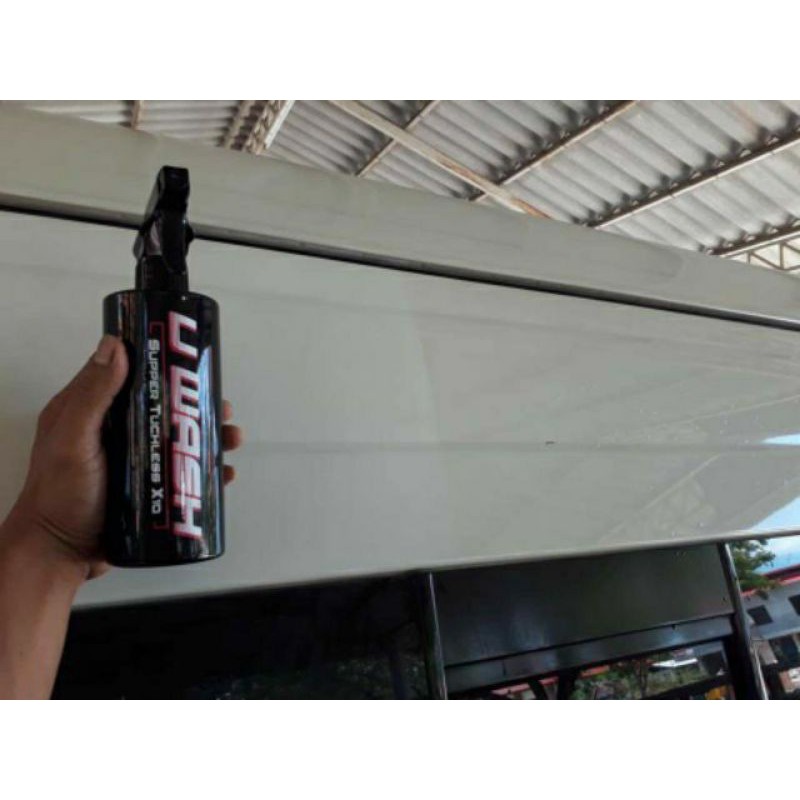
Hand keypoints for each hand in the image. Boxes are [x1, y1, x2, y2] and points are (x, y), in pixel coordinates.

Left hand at [7, 334, 242, 580]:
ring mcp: (134, 461)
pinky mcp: (148, 488)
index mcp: (92, 411)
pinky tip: (225, 474)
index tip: (193, 363)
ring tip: (232, 440)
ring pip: (181, 440)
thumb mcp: (73, 440)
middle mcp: (116, 431)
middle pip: (166, 408)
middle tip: (224, 409)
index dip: (164, 366)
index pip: (132, 375)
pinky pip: (185, 473)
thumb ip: (92, 396)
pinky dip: (208, 471)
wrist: (60, 555)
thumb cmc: (60, 496)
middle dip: (199, 406)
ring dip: (211, 437)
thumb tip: (116, 343)